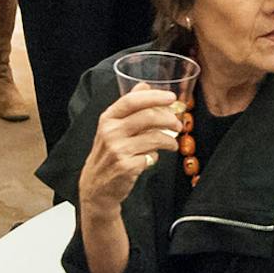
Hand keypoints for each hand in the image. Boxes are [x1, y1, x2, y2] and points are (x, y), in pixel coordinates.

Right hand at [78, 86, 183, 208]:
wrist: (96, 186)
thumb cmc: (107, 153)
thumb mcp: (112, 127)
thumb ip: (129, 106)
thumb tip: (145, 86)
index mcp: (108, 118)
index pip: (131, 100)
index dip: (154, 97)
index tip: (171, 98)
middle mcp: (110, 132)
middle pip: (147, 117)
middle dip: (169, 119)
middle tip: (178, 123)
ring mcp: (118, 149)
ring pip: (154, 137)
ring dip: (169, 140)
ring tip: (172, 144)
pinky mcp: (126, 166)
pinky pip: (152, 156)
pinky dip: (156, 156)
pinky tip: (152, 157)